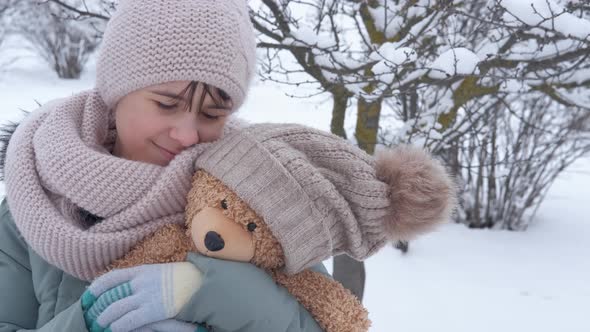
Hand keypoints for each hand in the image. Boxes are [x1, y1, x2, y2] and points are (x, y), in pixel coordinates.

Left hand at [81, 262, 202, 331]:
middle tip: (94, 313)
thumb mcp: (164, 271)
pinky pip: (128, 321)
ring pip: (116, 309)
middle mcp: (140, 282)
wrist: (200, 282)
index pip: (113, 276)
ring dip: (106, 318)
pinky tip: (115, 330)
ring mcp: (145, 296)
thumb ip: (149, 277)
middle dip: (100, 306)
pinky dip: (118, 326)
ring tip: (101, 324)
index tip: (90, 293)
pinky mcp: (151, 311)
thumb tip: (138, 284)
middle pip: (111, 295)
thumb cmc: (187, 277)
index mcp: (143, 270)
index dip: (98, 285)